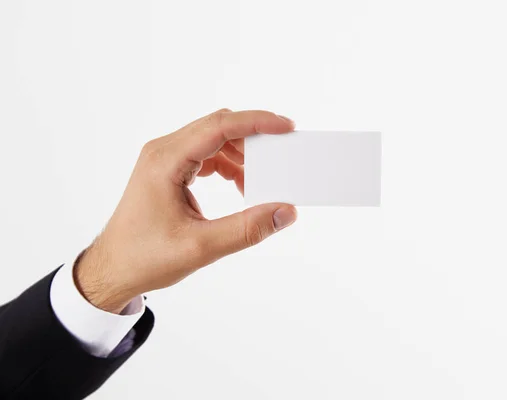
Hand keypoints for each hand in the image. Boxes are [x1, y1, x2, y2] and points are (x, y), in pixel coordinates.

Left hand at [74, 109, 297, 312]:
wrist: (112, 270)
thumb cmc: (144, 258)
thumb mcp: (201, 247)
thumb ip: (246, 229)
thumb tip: (285, 212)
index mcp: (165, 161)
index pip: (219, 126)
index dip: (257, 123)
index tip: (286, 127)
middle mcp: (163, 152)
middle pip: (218, 127)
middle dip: (253, 139)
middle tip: (280, 156)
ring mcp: (165, 159)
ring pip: (214, 140)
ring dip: (241, 156)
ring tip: (258, 183)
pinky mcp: (169, 170)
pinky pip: (206, 155)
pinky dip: (228, 166)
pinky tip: (240, 187)